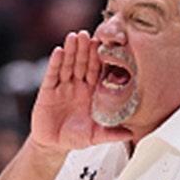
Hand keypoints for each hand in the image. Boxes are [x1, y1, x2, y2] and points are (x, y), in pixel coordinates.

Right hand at [28, 31, 132, 151]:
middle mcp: (78, 86)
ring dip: (71, 51)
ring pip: (68, 65)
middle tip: (87, 34)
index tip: (104, 46)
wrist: (53, 145)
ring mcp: (62, 86)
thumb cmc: (75, 138)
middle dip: (84, 49)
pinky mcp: (47, 91)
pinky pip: (52, 75)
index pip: (97, 72)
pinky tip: (58, 51)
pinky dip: (55, 63)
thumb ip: (111, 134)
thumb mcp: (95, 136)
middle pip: (82, 64)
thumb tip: (131, 134)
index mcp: (92, 92)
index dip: (99, 59)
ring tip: (73, 36)